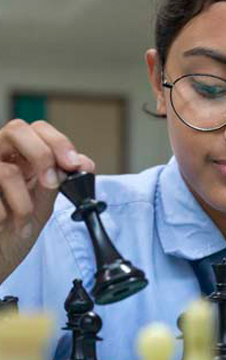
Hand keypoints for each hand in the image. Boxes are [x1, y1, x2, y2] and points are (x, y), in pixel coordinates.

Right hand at [0, 119, 94, 281]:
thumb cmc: (15, 230)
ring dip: (25, 201)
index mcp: (19, 156)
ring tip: (27, 219)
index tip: (73, 165)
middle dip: (42, 155)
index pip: (38, 129)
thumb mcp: (43, 204)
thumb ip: (60, 182)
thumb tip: (84, 164)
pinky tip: (9, 225)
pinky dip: (7, 214)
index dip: (58, 142)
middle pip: (16, 129)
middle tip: (53, 182)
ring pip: (6, 169)